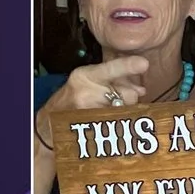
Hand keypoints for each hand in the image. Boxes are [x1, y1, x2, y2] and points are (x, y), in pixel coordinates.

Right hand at [36, 57, 154, 148]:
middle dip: (130, 98)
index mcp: (85, 75)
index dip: (128, 66)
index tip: (144, 63)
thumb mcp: (88, 81)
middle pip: (126, 95)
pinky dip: (120, 125)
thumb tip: (141, 90)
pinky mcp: (91, 129)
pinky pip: (118, 126)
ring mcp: (87, 112)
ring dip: (125, 112)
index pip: (111, 70)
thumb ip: (114, 80)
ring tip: (108, 111)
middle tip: (117, 100)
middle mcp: (86, 92)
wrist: (50, 120)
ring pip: (125, 111)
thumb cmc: (73, 97)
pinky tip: (110, 123)